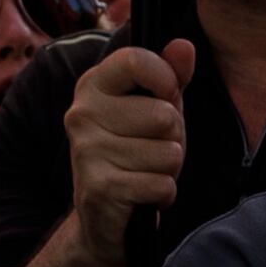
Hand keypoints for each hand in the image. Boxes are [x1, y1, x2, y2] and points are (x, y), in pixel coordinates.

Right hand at [60, 39, 192, 259]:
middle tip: (151, 150)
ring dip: (168, 169)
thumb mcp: (155, 110)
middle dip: (173, 137)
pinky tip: (144, 196)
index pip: (136, 60)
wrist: (101, 220)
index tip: (167, 97)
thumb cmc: (133, 154)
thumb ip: (170, 77)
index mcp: (93, 86)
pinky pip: (162, 183)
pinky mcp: (100, 188)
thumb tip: (184, 45)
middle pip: (164, 114)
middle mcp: (81, 114)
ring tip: (146, 173)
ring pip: (168, 152)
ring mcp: (87, 151)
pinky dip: (163, 194)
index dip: (166, 79)